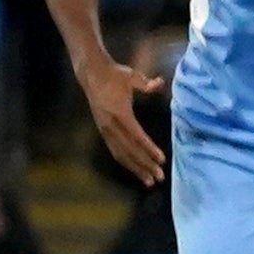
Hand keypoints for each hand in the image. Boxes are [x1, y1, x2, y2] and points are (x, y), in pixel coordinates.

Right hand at [70, 45, 168, 186]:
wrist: (91, 74)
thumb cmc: (114, 75)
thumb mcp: (132, 76)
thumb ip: (147, 84)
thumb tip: (159, 83)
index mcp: (120, 113)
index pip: (137, 136)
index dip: (149, 149)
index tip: (162, 160)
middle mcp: (111, 125)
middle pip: (130, 150)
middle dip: (145, 165)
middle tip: (160, 177)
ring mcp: (105, 129)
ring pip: (121, 154)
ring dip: (135, 168)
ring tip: (149, 180)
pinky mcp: (103, 130)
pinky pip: (115, 150)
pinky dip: (126, 161)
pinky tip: (135, 169)